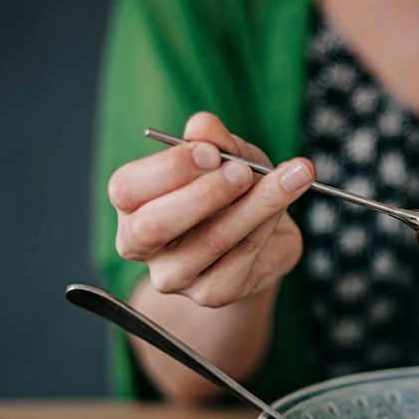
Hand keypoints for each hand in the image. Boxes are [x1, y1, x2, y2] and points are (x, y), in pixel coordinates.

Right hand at [108, 112, 314, 306]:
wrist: (262, 240)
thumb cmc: (233, 192)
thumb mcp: (227, 157)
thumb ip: (214, 141)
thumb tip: (203, 126)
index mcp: (132, 203)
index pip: (128, 188)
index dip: (169, 169)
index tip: (211, 150)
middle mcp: (141, 244)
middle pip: (155, 226)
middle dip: (204, 194)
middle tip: (244, 171)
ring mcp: (174, 275)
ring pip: (210, 241)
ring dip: (254, 206)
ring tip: (290, 178)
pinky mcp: (211, 293)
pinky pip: (241, 257)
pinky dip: (267, 224)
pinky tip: (285, 204)